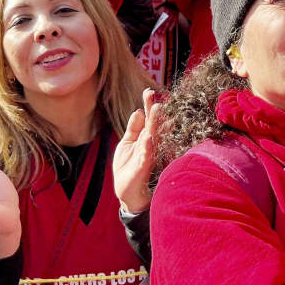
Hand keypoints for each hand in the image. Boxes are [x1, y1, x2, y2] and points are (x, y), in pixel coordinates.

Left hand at [113, 88, 163, 213]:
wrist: (128, 192)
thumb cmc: (128, 167)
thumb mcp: (126, 144)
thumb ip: (133, 128)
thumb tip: (138, 111)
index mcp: (144, 137)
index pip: (148, 118)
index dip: (148, 106)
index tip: (149, 91)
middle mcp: (149, 144)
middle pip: (153, 125)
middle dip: (155, 112)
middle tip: (157, 98)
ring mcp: (148, 155)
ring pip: (153, 137)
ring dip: (155, 125)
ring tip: (157, 111)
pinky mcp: (143, 168)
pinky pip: (146, 156)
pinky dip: (147, 147)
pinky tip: (148, 137)